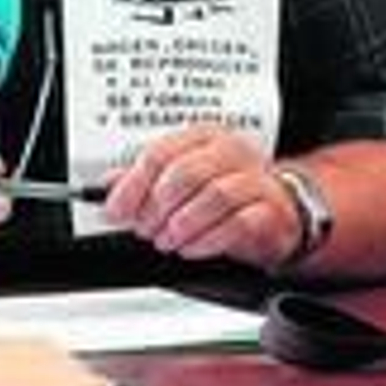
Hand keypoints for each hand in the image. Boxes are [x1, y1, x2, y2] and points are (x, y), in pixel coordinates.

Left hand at [102, 125, 301, 270]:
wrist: (278, 210)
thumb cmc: (226, 192)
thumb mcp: (182, 181)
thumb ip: (145, 181)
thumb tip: (107, 186)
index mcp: (204, 137)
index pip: (161, 154)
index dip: (133, 186)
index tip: (117, 211)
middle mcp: (232, 152)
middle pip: (186, 173)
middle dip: (157, 208)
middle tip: (144, 230)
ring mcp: (256, 179)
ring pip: (214, 196)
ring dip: (182, 224)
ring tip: (167, 240)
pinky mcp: (271, 210)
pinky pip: (239, 223)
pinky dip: (208, 239)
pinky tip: (191, 248)